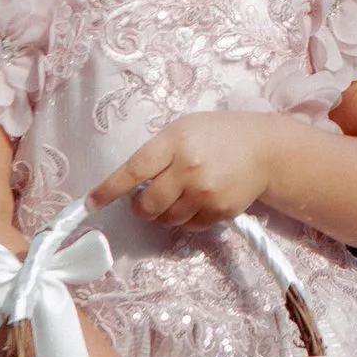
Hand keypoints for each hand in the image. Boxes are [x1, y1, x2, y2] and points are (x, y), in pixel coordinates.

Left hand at [90, 112, 285, 231]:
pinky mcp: (219, 211)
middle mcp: (188, 168)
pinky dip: (184, 220)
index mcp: (175, 141)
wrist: (265, 149)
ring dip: (162, 215)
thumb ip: (158, 152)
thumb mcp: (184, 129)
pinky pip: (188, 227)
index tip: (91, 203)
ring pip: (166, 220)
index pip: (133, 171)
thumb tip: (131, 185)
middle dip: (140, 208)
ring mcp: (204, 192)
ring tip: (176, 198)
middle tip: (145, 202)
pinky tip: (196, 202)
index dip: (109, 190)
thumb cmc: (218, 134)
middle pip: (147, 204)